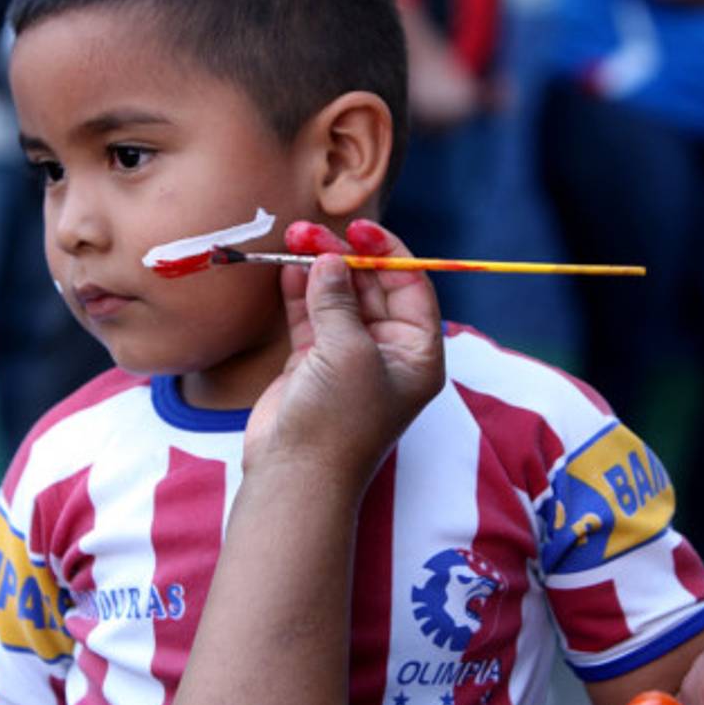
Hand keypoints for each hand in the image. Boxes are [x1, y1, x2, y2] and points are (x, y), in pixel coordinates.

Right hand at [243, 219, 444, 500]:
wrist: (294, 476)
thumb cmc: (337, 420)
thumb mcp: (348, 353)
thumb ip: (340, 301)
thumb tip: (330, 260)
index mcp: (416, 353)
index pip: (410, 287)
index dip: (387, 252)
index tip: (359, 227)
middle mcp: (386, 352)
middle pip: (370, 288)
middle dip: (344, 257)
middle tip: (310, 232)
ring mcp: (348, 356)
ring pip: (337, 298)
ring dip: (317, 269)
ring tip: (294, 239)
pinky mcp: (312, 363)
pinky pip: (310, 316)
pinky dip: (299, 292)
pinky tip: (286, 268)